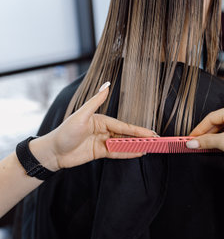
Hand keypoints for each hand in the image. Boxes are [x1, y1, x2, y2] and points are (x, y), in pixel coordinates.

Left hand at [31, 83, 153, 170]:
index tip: (150, 132)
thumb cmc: (64, 132)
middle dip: (141, 138)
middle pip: (126, 135)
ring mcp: (102, 142)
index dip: (138, 130)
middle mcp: (103, 130)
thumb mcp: (81, 115)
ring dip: (136, 146)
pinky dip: (127, 153)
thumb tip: (106, 85)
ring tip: (150, 148)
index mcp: (101, 120)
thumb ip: (96, 101)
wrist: (53, 152)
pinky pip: (116, 152)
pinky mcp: (100, 152)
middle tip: (156, 141)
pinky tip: (137, 153)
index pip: (123, 126)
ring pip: (123, 144)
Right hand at [187, 102, 223, 171]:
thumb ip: (205, 141)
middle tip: (197, 142)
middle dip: (207, 133)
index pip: (212, 117)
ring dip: (216, 136)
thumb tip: (193, 143)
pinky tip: (219, 144)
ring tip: (207, 144)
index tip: (192, 137)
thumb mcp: (222, 142)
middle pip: (219, 121)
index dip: (199, 129)